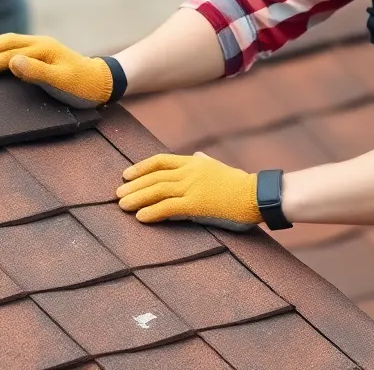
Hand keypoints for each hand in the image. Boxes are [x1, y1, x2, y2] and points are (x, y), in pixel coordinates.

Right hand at [0, 33, 123, 108]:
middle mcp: (39, 44)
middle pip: (4, 42)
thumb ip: (37, 71)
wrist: (102, 82)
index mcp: (43, 49)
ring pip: (8, 43)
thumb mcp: (62, 81)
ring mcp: (40, 47)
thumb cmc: (83, 85)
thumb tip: (11, 61)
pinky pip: (13, 48)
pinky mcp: (40, 53)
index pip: (9, 53)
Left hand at [116, 151, 261, 230]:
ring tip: (122, 206)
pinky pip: (168, 207)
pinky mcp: (196, 204)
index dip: (141, 167)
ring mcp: (192, 187)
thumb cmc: (240, 184)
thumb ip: (204, 162)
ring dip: (137, 198)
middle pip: (154, 176)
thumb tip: (196, 156)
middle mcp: (190, 171)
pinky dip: (152, 211)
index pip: (160, 161)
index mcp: (194, 162)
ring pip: (157, 190)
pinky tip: (141, 216)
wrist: (256, 194)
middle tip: (117, 194)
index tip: (126, 175)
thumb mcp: (220, 167)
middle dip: (134, 185)